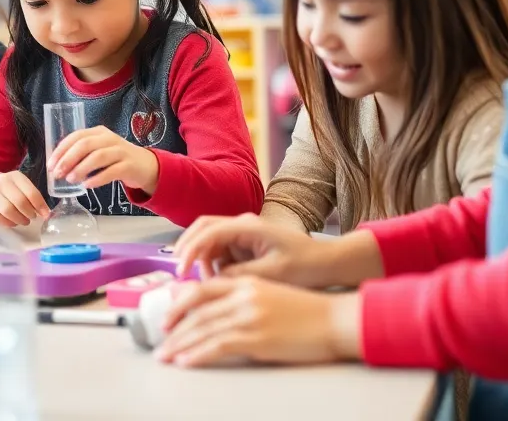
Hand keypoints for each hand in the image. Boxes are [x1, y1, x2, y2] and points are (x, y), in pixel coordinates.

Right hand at [0, 171, 49, 226]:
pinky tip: (12, 223)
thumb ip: (33, 196)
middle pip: (20, 202)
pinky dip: (7, 223)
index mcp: (15, 176)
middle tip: (32, 217)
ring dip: (19, 219)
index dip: (40, 206)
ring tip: (24, 221)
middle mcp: (1, 183)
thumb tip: (45, 213)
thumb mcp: (21, 185)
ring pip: (8, 210)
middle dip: (29, 213)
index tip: (45, 215)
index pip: (31, 192)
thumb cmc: (9, 188)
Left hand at [48, 126, 159, 193]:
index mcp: (98, 132)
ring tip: (70, 180)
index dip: (61, 150)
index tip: (51, 164)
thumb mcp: (99, 150)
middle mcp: (109, 138)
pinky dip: (97, 178)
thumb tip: (57, 166)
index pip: (76, 136)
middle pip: (85, 145)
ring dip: (81, 169)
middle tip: (57, 173)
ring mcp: (120, 151)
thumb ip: (82, 154)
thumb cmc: (116, 159)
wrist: (145, 165)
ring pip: (97, 156)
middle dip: (68, 159)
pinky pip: (111, 171)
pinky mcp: (128, 165)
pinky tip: (87, 185)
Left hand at [155, 278, 361, 367]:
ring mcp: (249, 316)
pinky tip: (186, 362)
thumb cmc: (307, 311)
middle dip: (174, 328)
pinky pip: (218, 346)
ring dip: (180, 345)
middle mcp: (244, 295)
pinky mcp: (257, 338)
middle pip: (197, 311)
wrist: (335, 320)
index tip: (169, 319)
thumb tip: (216, 310)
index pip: (202, 290)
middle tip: (160, 342)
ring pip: (203, 329)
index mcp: (246, 282)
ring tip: (165, 356)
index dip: (180, 304)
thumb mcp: (270, 294)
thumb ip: (242, 297)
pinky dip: (198, 354)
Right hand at [175, 213, 347, 287]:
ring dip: (203, 260)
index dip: (191, 249)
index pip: (209, 231)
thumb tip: (213, 279)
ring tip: (207, 284)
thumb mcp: (272, 273)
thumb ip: (240, 275)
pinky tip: (218, 281)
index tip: (182, 270)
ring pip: (209, 241)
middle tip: (181, 273)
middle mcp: (243, 224)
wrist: (326, 263)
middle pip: (203, 228)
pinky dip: (214, 264)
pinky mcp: (245, 244)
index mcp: (249, 226)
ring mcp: (243, 233)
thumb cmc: (304, 265)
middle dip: (189, 249)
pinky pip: (220, 251)